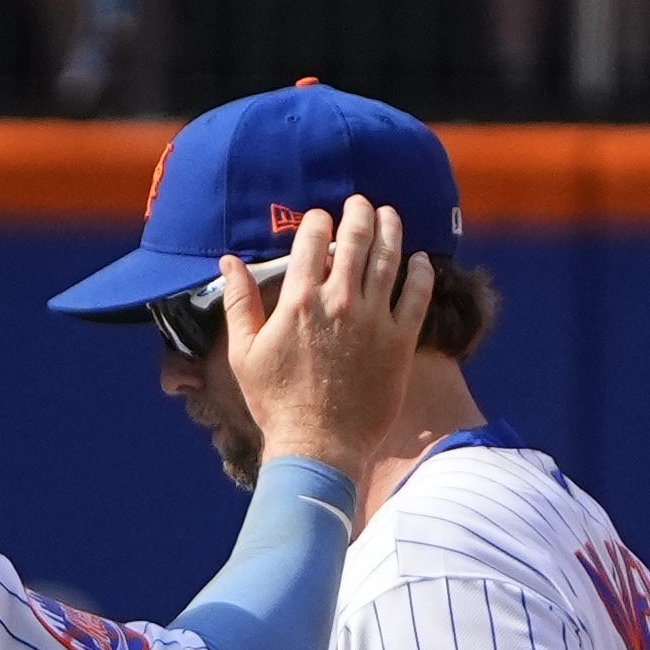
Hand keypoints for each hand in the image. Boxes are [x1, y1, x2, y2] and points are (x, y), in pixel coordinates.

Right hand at [224, 195, 428, 481]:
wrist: (317, 445)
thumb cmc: (275, 403)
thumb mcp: (244, 353)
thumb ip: (238, 303)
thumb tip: (229, 262)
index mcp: (299, 301)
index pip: (313, 240)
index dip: (317, 221)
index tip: (320, 219)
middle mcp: (339, 302)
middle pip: (356, 239)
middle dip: (359, 213)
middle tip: (361, 203)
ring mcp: (373, 320)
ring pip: (389, 258)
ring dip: (391, 230)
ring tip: (389, 215)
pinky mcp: (399, 340)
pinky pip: (417, 294)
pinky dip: (420, 271)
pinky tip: (420, 259)